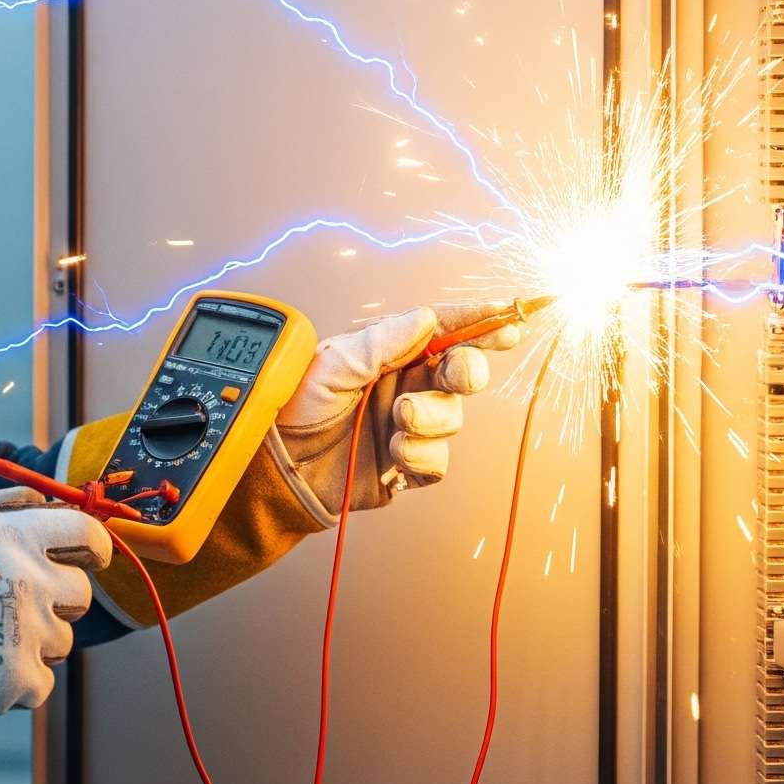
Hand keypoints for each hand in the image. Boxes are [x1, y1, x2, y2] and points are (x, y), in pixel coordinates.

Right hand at [0, 488, 110, 726]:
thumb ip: (2, 506)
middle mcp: (31, 580)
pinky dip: (17, 681)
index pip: (87, 535)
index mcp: (16, 535)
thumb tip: (43, 499)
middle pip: (80, 594)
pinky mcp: (17, 679)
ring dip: (33, 642)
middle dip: (56, 600)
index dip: (91, 548)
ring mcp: (28, 633)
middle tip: (15, 605)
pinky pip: (41, 683)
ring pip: (61, 642)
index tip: (86, 558)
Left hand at [271, 302, 523, 514]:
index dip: (478, 324)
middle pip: (460, 371)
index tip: (508, 318)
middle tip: (457, 374)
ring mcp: (407, 426)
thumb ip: (382, 343)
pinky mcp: (405, 465)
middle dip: (467, 370)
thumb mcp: (332, 363)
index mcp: (388, 352)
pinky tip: (395, 454)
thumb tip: (427, 319)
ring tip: (397, 421)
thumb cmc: (293, 405)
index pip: (442, 331)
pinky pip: (438, 462)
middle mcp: (404, 386)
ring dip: (431, 418)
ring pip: (452, 418)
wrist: (275, 464)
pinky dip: (422, 456)